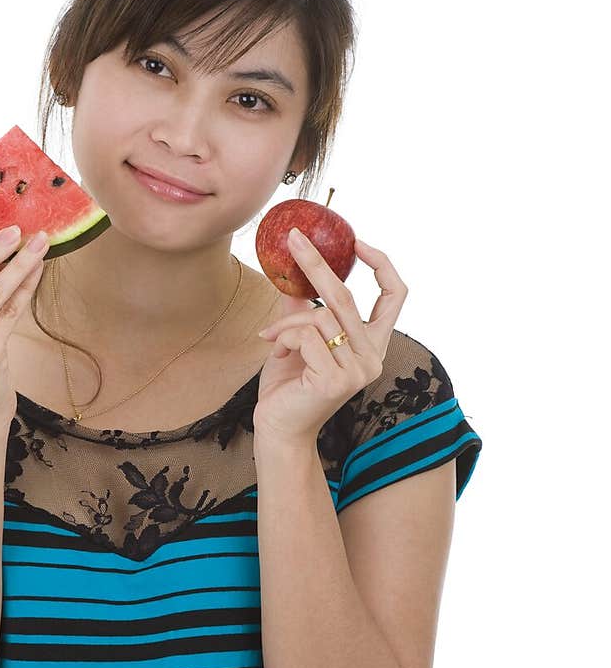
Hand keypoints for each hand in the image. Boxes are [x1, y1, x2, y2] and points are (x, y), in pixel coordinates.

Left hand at [252, 229, 407, 446]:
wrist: (278, 429)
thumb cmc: (289, 387)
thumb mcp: (298, 339)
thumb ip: (303, 309)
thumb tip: (296, 271)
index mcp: (371, 345)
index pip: (395, 297)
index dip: (382, 265)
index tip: (357, 242)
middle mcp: (372, 357)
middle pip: (347, 296)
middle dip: (317, 263)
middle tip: (294, 238)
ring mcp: (357, 370)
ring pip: (319, 317)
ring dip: (287, 323)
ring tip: (272, 338)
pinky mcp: (336, 380)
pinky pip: (306, 336)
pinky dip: (284, 338)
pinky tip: (277, 353)